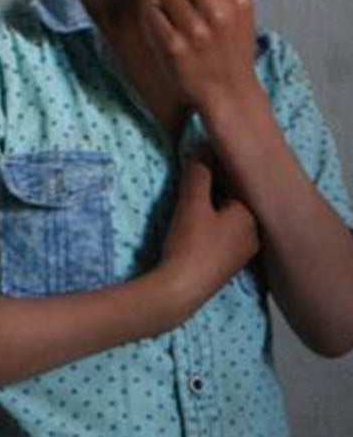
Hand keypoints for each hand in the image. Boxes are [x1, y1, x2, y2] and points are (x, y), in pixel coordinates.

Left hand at [142, 0, 262, 117]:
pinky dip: (154, 15)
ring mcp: (194, 29)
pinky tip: (164, 24)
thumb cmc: (233, 50)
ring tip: (174, 10)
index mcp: (239, 0)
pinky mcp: (172, 45)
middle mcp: (218, 12)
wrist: (228, 92)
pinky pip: (151, 13)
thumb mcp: (244, 13)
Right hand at [158, 149, 259, 315]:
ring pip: (228, 217)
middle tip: (188, 183)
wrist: (181, 290)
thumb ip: (199, 173)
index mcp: (253, 214)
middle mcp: (256, 233)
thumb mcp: (192, 203)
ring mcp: (244, 251)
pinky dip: (211, 226)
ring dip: (211, 208)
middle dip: (214, 188)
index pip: (236, 180)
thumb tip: (203, 146)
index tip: (195, 162)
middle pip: (233, 199)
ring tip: (188, 206)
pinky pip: (224, 234)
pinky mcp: (230, 264)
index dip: (215, 169)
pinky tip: (193, 230)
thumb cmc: (191, 245)